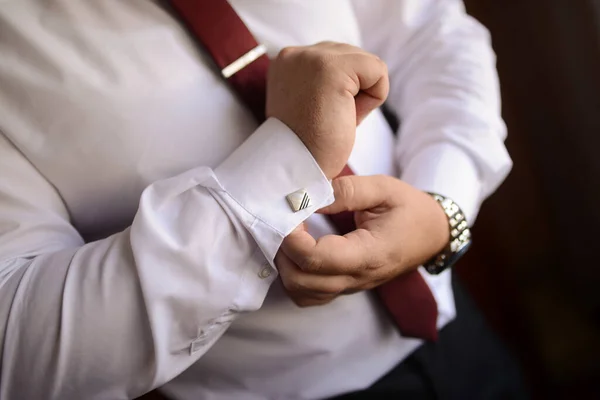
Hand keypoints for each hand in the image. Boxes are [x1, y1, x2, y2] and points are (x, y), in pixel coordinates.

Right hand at [266, 42, 388, 178]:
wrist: (298, 170)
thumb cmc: (309, 147)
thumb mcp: (310, 104)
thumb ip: (324, 83)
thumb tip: (355, 77)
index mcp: (286, 62)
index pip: (337, 59)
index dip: (341, 93)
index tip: (318, 117)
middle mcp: (294, 53)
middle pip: (354, 57)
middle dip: (352, 92)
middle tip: (327, 121)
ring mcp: (311, 57)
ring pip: (367, 63)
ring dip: (362, 97)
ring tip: (334, 118)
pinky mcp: (332, 68)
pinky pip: (378, 71)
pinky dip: (374, 98)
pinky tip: (347, 116)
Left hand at [276, 175, 449, 306]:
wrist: (432, 234)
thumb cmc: (410, 209)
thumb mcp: (384, 188)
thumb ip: (347, 191)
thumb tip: (307, 196)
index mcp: (369, 254)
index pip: (318, 259)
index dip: (293, 239)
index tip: (288, 213)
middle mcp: (357, 278)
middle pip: (302, 282)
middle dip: (283, 252)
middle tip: (285, 223)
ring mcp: (350, 287)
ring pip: (301, 293)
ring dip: (286, 267)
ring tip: (290, 236)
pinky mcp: (344, 288)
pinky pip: (309, 296)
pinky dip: (294, 278)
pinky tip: (297, 253)